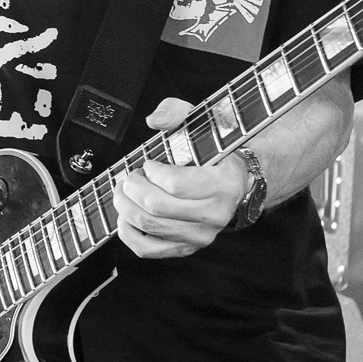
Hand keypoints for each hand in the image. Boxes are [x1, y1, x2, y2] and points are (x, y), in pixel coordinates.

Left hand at [112, 98, 250, 259]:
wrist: (238, 184)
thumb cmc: (217, 153)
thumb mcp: (204, 124)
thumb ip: (178, 112)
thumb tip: (155, 119)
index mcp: (225, 184)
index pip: (175, 184)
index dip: (152, 172)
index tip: (148, 163)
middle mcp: (215, 215)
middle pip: (156, 207)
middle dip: (132, 187)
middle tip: (129, 176)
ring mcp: (200, 236)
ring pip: (149, 226)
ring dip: (125, 206)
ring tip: (125, 191)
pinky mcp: (185, 248)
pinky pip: (147, 249)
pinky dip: (128, 232)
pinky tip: (125, 216)